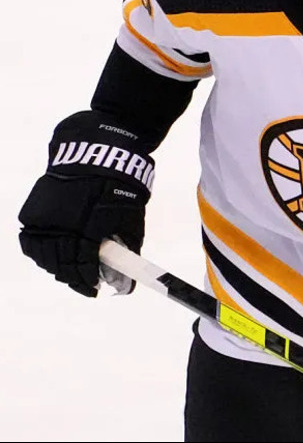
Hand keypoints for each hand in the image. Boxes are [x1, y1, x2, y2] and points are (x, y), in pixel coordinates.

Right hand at [18, 111, 153, 296]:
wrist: (96, 154)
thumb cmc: (119, 186)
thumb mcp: (130, 216)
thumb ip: (127, 245)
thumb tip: (127, 273)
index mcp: (89, 230)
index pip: (84, 267)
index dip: (89, 281)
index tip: (95, 289)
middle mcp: (63, 227)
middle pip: (62, 265)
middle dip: (74, 278)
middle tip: (83, 284)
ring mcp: (45, 220)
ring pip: (44, 256)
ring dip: (56, 267)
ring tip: (68, 271)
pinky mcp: (33, 212)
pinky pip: (32, 241)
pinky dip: (40, 251)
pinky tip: (51, 255)